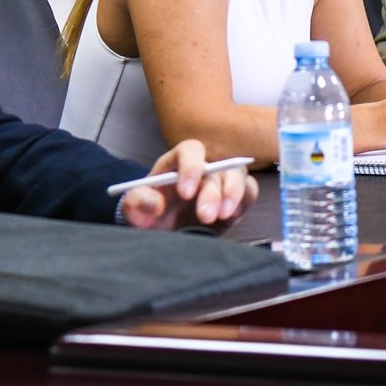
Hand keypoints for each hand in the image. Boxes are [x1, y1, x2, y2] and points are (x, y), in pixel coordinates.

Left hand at [122, 139, 258, 230]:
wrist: (163, 235)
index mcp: (178, 162)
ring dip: (234, 193)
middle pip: (218, 165)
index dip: (191, 167)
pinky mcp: (235, 200)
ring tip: (223, 216)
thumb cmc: (149, 215)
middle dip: (213, 191)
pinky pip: (250, 192)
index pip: (190, 150)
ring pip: (238, 174)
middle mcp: (203, 168)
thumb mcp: (135, 210)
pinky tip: (233, 215)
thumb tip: (154, 202)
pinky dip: (245, 201)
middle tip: (205, 216)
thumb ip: (137, 202)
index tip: (185, 193)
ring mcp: (221, 182)